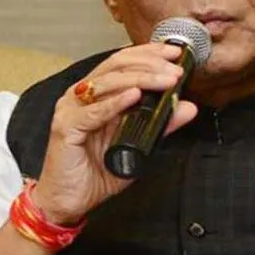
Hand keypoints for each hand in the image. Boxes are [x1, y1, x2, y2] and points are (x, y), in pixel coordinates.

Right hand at [32, 43, 197, 224]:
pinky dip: (116, 102)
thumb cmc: (96, 170)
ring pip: (108, 82)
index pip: (124, 61)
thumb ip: (161, 124)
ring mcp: (71, 108)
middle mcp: (82, 95)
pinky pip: (93, 112)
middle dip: (150, 63)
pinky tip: (135, 96)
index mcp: (98, 93)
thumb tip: (188, 107)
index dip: (150, 53)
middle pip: (117, 65)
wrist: (68, 201)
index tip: (175, 53)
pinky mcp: (66, 127)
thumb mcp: (138, 144)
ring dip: (141, 79)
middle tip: (175, 70)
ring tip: (164, 81)